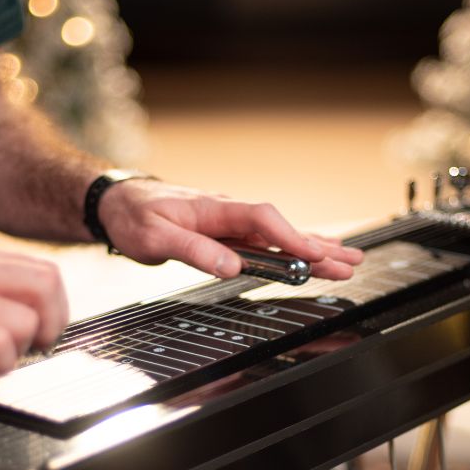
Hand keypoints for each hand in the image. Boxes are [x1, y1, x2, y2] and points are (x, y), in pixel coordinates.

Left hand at [97, 180, 363, 279]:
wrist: (117, 203)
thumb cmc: (133, 216)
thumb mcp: (155, 237)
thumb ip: (193, 251)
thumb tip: (230, 266)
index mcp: (215, 209)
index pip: (263, 219)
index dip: (291, 237)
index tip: (315, 254)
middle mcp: (230, 214)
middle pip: (282, 229)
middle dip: (318, 246)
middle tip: (351, 262)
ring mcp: (231, 225)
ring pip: (280, 238)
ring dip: (314, 251)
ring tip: (348, 263)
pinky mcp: (227, 236)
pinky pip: (267, 244)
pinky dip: (293, 252)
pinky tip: (313, 259)